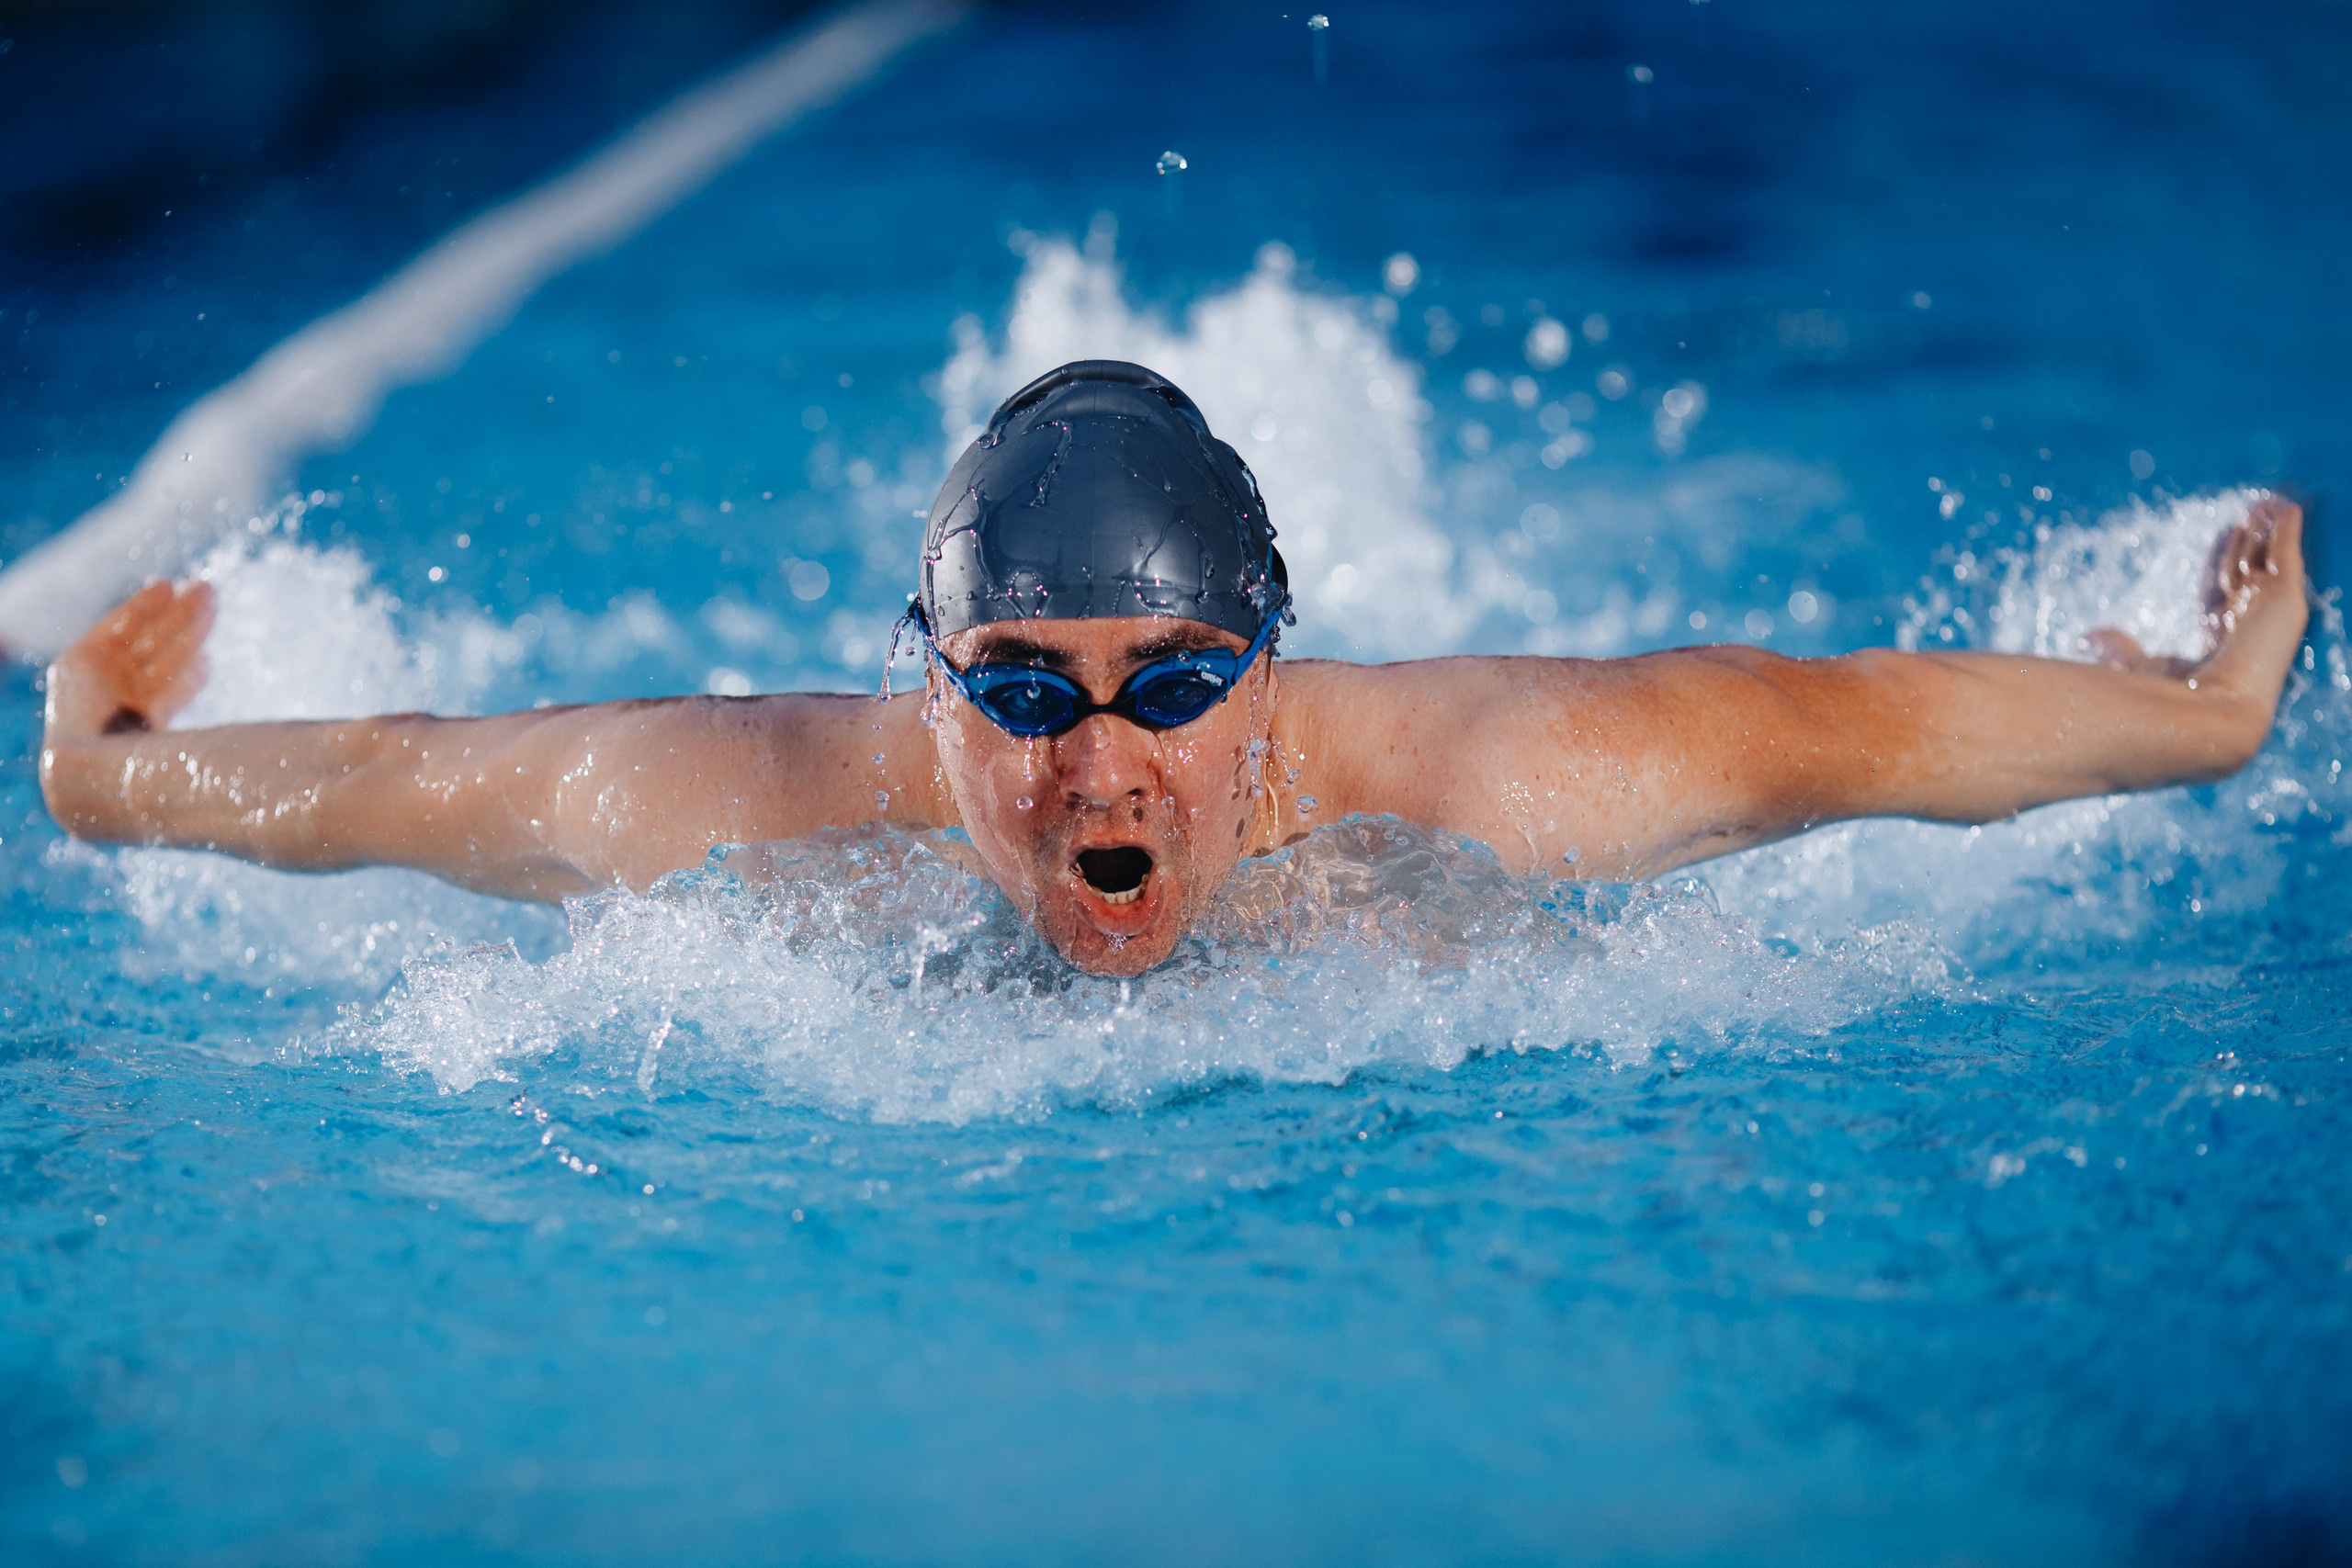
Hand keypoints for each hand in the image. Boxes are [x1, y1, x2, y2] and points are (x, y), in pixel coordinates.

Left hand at [44, 580, 215, 741]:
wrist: (90, 764)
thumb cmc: (80, 711)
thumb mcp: (87, 662)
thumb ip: (124, 633)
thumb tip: (160, 596)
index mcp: (84, 667)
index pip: (122, 629)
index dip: (146, 606)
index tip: (169, 585)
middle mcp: (108, 685)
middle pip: (150, 641)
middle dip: (179, 614)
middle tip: (208, 589)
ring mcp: (131, 707)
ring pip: (167, 661)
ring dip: (192, 633)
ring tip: (215, 606)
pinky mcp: (152, 728)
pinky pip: (174, 694)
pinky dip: (191, 678)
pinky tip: (207, 661)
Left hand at [2082, 496, 2307, 710]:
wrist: (2201, 716)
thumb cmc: (2163, 701)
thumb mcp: (2132, 667)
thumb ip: (2118, 650)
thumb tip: (2088, 638)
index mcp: (2219, 645)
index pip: (2220, 592)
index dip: (2222, 561)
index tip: (2226, 532)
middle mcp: (2249, 631)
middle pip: (2249, 575)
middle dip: (2250, 544)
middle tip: (2252, 514)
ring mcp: (2270, 617)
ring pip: (2271, 564)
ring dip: (2270, 533)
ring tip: (2270, 503)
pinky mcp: (2287, 602)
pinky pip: (2289, 557)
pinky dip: (2288, 531)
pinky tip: (2286, 508)